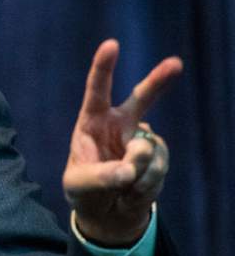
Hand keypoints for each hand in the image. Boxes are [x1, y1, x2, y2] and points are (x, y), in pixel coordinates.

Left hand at [63, 39, 182, 245]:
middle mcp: (120, 125)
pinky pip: (157, 169)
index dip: (103, 68)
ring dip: (136, 174)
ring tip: (121, 187)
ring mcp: (142, 140)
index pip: (97, 91)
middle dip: (159, 80)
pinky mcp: (158, 157)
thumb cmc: (84, 190)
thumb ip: (101, 176)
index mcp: (92, 121)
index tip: (111, 45)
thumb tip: (130, 170)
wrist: (107, 210)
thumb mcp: (79, 185)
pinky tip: (133, 191)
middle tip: (176, 64)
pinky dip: (145, 185)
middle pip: (142, 98)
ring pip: (148, 151)